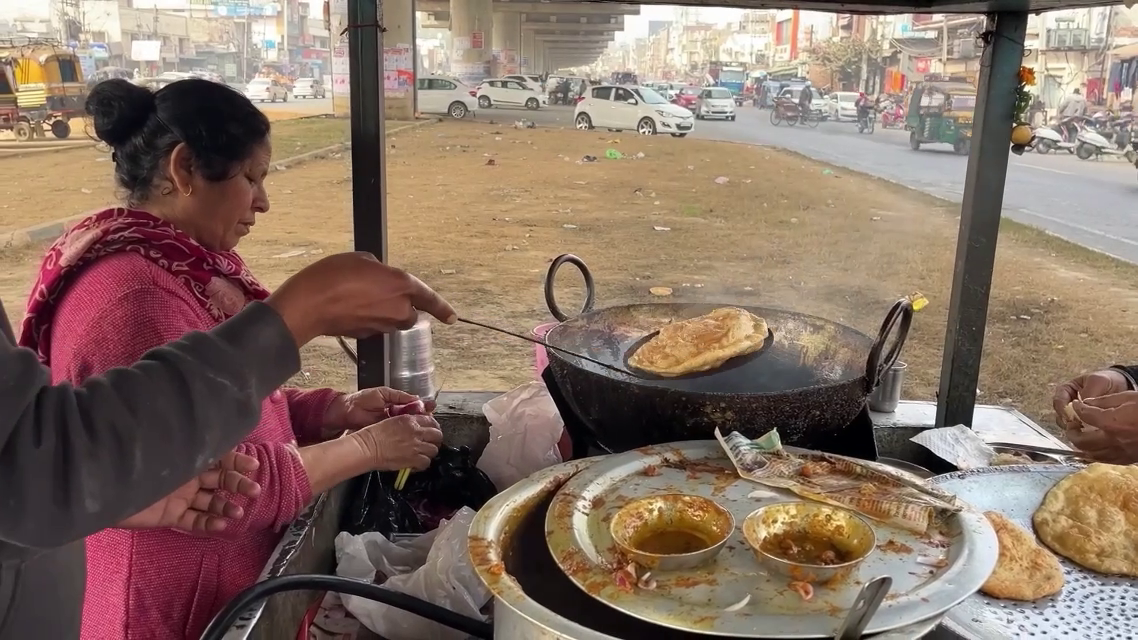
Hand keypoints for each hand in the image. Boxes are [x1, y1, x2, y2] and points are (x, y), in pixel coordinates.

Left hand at [118, 451, 260, 532]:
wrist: (107, 486)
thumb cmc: (141, 460)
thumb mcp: (171, 445)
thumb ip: (197, 442)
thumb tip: (226, 427)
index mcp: (189, 455)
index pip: (220, 456)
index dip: (238, 461)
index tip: (254, 466)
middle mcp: (188, 475)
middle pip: (220, 480)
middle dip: (239, 484)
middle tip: (254, 491)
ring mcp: (180, 496)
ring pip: (211, 502)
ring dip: (227, 506)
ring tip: (238, 512)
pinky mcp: (170, 516)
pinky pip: (194, 520)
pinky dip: (209, 523)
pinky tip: (221, 524)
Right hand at [265, 252, 456, 346]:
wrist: (308, 305)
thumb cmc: (333, 276)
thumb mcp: (360, 259)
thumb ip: (379, 269)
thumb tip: (379, 278)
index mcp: (402, 285)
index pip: (430, 299)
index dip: (443, 309)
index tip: (452, 318)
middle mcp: (398, 308)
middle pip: (409, 312)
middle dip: (399, 305)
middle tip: (376, 291)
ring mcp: (383, 325)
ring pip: (391, 320)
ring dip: (381, 311)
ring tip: (356, 296)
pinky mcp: (367, 335)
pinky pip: (374, 325)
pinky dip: (366, 318)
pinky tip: (348, 307)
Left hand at [324, 387, 435, 430]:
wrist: (345, 412)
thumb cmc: (361, 400)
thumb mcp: (383, 394)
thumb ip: (399, 396)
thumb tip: (416, 398)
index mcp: (395, 403)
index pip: (413, 404)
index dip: (423, 406)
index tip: (432, 407)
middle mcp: (395, 414)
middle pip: (413, 416)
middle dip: (423, 417)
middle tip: (432, 419)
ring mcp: (391, 425)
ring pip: (408, 426)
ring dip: (417, 426)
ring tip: (428, 427)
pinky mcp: (386, 433)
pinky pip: (398, 434)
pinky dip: (406, 434)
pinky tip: (415, 435)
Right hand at [349, 414, 443, 470]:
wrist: (368, 447)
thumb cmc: (374, 434)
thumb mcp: (393, 421)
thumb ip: (407, 423)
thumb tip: (416, 427)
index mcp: (411, 420)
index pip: (431, 421)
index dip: (433, 428)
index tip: (429, 432)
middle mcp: (416, 431)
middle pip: (438, 435)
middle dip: (435, 440)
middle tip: (429, 443)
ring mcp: (416, 445)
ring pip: (434, 449)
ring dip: (429, 452)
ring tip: (422, 454)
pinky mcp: (414, 459)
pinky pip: (426, 462)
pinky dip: (422, 464)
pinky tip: (416, 464)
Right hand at [1053, 368, 1130, 428]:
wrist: (1121, 386)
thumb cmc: (1106, 381)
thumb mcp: (1098, 382)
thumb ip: (1088, 393)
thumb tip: (1082, 408)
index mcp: (1066, 390)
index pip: (1058, 400)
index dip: (1062, 409)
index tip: (1070, 417)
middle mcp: (1067, 403)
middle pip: (1060, 414)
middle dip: (1067, 421)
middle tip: (1077, 426)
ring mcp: (1075, 413)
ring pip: (1067, 424)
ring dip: (1074, 428)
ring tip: (1085, 430)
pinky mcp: (1083, 422)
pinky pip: (1078, 429)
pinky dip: (1083, 431)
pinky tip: (1091, 431)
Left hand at [1067, 392, 1137, 463]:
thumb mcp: (1129, 397)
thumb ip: (1104, 401)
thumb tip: (1086, 403)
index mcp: (1113, 423)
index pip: (1085, 416)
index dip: (1077, 409)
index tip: (1076, 405)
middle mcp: (1115, 440)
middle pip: (1081, 441)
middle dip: (1072, 431)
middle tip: (1071, 424)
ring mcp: (1122, 453)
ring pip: (1091, 454)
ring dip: (1081, 445)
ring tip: (1080, 435)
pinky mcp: (1130, 459)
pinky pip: (1106, 460)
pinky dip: (1095, 454)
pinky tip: (1094, 447)